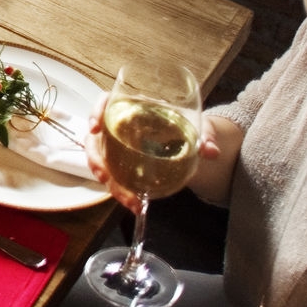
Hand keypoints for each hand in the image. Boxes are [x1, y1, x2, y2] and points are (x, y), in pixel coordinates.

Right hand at [85, 111, 221, 215]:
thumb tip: (211, 151)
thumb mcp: (198, 128)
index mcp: (134, 107)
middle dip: (95, 159)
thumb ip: (204, 137)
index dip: (96, 112)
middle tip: (103, 176)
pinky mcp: (123, 163)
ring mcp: (118, 145)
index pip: (106, 102)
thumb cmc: (188, 127)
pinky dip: (121, 191)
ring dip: (109, 181)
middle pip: (96, 138)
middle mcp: (120, 125)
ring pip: (101, 161)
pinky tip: (134, 204)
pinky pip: (114, 175)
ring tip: (126, 199)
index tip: (95, 128)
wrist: (191, 142)